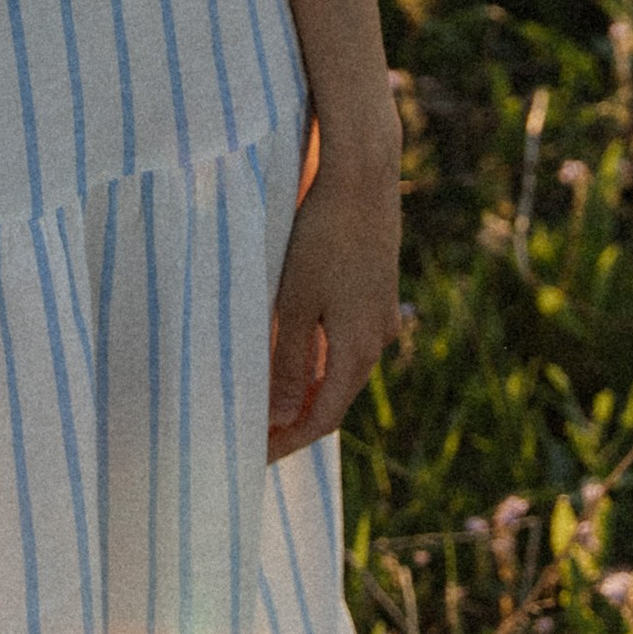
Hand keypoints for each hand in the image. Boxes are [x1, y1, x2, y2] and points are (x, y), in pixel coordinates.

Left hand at [266, 116, 402, 462]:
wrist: (364, 176)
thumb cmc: (321, 236)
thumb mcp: (293, 302)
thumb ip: (287, 363)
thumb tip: (281, 419)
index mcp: (358, 350)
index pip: (321, 419)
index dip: (286, 442)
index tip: (252, 457)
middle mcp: (377, 339)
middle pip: (335, 399)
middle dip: (295, 422)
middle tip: (254, 435)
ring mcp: (380, 314)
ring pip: (342, 370)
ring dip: (308, 390)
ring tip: (268, 400)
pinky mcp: (376, 289)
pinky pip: (347, 342)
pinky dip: (320, 359)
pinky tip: (295, 351)